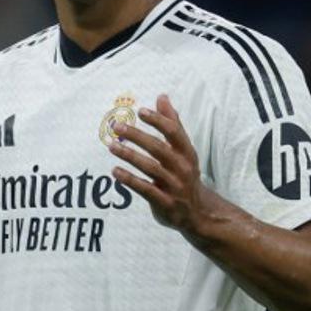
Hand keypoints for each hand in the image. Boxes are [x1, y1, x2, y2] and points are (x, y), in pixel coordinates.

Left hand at [108, 94, 211, 234]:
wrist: (198, 212)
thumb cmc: (185, 174)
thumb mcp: (183, 150)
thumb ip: (173, 123)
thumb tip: (162, 97)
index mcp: (187, 152)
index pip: (174, 132)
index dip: (158, 120)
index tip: (141, 111)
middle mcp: (182, 168)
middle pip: (159, 148)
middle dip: (137, 136)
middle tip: (117, 126)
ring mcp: (174, 186)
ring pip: (150, 168)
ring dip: (129, 156)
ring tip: (112, 146)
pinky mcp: (165, 203)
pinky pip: (145, 189)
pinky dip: (130, 180)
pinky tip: (115, 171)